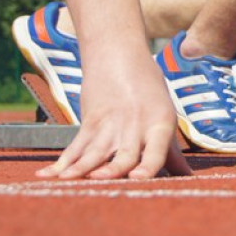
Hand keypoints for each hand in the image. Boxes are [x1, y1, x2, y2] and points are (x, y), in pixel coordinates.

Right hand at [38, 58, 190, 179]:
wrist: (118, 54)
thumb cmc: (148, 88)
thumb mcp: (164, 115)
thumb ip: (170, 150)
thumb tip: (186, 177)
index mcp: (160, 124)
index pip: (157, 150)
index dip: (148, 166)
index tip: (138, 178)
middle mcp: (136, 125)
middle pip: (124, 154)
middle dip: (112, 170)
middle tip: (100, 180)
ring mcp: (110, 124)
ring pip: (95, 152)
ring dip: (81, 168)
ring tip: (68, 181)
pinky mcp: (90, 122)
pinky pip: (76, 147)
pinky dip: (63, 162)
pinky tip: (50, 175)